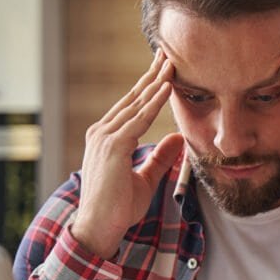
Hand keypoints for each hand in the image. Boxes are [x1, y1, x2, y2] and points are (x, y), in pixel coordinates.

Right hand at [72, 50, 184, 258]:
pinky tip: (167, 87)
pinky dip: (154, 102)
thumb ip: (161, 158)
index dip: (149, 87)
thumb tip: (179, 137)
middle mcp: (103, 132)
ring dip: (155, 82)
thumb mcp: (146, 179)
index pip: (132, 106)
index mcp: (108, 138)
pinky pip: (139, 119)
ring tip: (171, 62)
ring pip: (136, 103)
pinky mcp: (113, 146)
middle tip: (167, 53)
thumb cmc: (119, 207)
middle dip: (151, 75)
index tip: (165, 69)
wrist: (100, 227)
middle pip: (133, 97)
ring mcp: (106, 137)